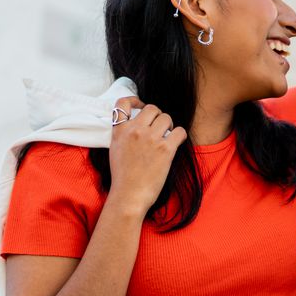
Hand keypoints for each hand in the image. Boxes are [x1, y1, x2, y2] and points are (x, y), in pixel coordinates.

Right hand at [106, 97, 186, 214]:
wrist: (129, 195)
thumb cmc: (123, 177)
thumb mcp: (115, 149)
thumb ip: (124, 134)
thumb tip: (137, 124)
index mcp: (120, 131)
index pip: (123, 103)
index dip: (135, 100)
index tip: (141, 106)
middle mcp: (134, 130)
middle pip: (152, 108)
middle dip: (158, 116)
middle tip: (159, 128)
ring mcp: (150, 138)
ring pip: (167, 118)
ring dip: (169, 126)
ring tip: (167, 137)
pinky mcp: (165, 148)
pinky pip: (180, 131)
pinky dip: (180, 135)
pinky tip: (176, 143)